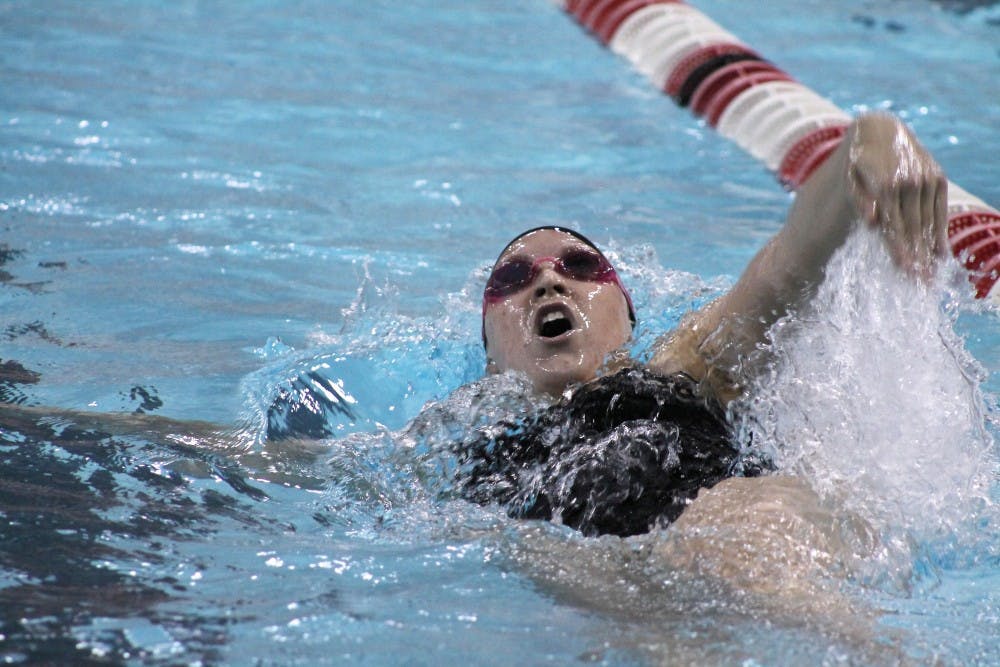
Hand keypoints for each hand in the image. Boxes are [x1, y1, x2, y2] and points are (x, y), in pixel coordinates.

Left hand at [846, 113, 948, 277]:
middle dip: (917, 257)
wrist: (880, 131)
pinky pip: (939, 211)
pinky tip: (940, 255)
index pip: (895, 225)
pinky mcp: (938, 179)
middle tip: (921, 284)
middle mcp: (911, 182)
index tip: (905, 270)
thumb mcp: (851, 178)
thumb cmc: (859, 162)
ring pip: (927, 222)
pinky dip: (939, 233)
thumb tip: (873, 222)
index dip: (900, 249)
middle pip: (914, 228)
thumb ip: (859, 199)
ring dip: (929, 250)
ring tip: (929, 276)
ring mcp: (927, 180)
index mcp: (887, 184)